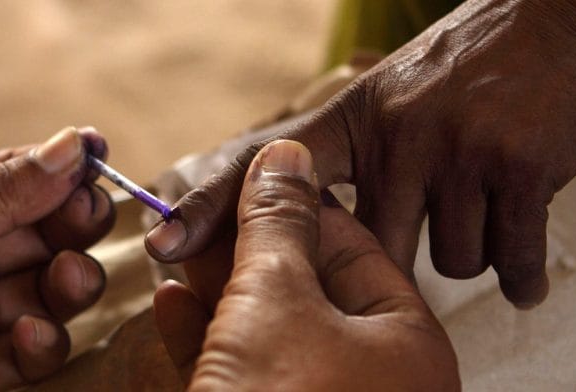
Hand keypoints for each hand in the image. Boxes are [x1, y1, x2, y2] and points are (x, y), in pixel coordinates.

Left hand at [0, 127, 114, 390]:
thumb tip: (71, 147)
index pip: (18, 172)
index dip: (63, 163)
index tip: (101, 155)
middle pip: (46, 230)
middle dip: (76, 223)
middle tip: (86, 220)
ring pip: (51, 289)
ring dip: (71, 282)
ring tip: (66, 280)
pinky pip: (30, 352)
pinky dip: (41, 344)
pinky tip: (23, 336)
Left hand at [146, 0, 575, 306]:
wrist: (555, 25)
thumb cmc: (465, 70)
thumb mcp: (389, 98)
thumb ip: (351, 156)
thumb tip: (312, 218)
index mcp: (355, 118)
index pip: (267, 167)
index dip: (210, 207)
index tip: (163, 242)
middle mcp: (397, 136)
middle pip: (371, 248)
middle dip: (389, 264)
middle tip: (411, 246)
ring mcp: (456, 152)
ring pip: (447, 260)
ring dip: (463, 249)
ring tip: (479, 212)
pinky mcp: (516, 171)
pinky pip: (504, 257)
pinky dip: (518, 275)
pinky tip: (522, 275)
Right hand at [153, 141, 459, 390]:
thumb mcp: (275, 299)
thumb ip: (278, 223)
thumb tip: (285, 154)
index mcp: (404, 341)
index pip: (350, 243)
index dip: (292, 203)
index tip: (245, 177)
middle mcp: (373, 376)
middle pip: (306, 284)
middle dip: (246, 246)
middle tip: (200, 214)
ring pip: (268, 327)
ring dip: (220, 287)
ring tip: (177, 252)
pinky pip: (243, 369)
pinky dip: (207, 334)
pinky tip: (172, 302)